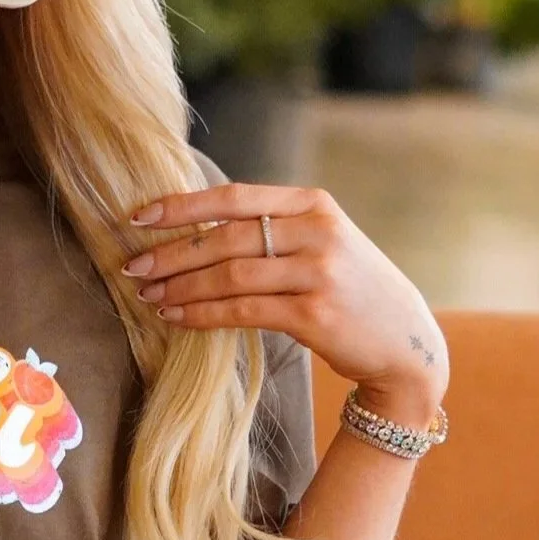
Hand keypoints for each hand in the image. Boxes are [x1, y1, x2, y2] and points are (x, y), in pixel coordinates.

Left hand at [121, 183, 447, 424]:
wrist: (406, 342)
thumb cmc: (348, 288)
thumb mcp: (320, 241)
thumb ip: (270, 227)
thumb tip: (190, 227)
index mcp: (312, 203)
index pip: (234, 197)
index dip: (181, 206)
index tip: (138, 217)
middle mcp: (318, 231)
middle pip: (226, 237)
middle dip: (172, 253)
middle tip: (133, 266)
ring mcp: (319, 272)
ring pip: (230, 275)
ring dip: (181, 286)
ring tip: (148, 296)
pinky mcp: (315, 313)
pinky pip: (243, 310)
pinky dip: (203, 314)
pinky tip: (177, 317)